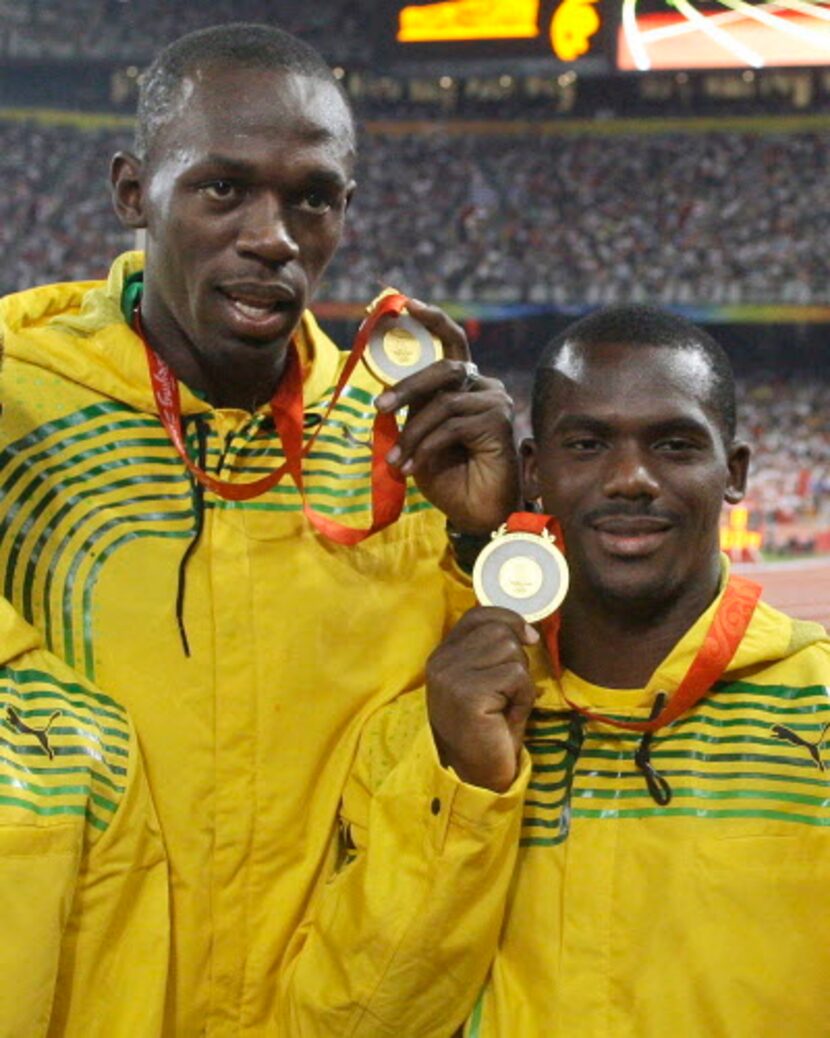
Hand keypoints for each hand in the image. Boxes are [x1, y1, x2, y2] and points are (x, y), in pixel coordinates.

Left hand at [375, 300, 519, 534]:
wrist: (476, 513)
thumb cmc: (449, 478)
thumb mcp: (419, 439)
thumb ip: (411, 413)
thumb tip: (385, 398)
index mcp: (465, 386)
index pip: (453, 342)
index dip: (433, 320)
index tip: (407, 305)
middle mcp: (483, 387)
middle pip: (444, 368)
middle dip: (407, 387)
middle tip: (380, 407)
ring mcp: (495, 402)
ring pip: (443, 402)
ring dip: (413, 432)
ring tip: (397, 461)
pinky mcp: (498, 422)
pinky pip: (452, 425)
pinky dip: (425, 447)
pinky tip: (412, 468)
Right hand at [426, 606, 539, 792]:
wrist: (477, 775)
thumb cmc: (488, 729)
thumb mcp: (487, 681)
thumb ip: (495, 651)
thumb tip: (527, 630)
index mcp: (443, 655)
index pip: (477, 615)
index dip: (507, 618)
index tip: (528, 636)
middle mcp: (442, 662)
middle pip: (499, 630)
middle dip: (517, 657)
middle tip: (510, 690)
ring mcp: (451, 677)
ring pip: (509, 650)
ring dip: (520, 679)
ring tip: (507, 704)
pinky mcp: (468, 694)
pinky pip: (515, 676)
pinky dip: (522, 696)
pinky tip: (507, 715)